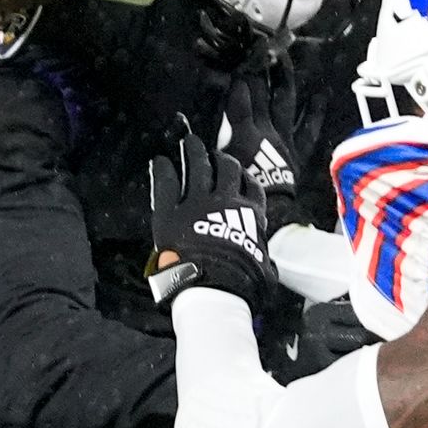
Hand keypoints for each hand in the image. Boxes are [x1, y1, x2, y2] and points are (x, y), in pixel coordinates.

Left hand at [149, 133, 279, 310]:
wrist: (213, 285)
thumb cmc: (242, 282)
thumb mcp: (263, 268)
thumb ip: (262, 257)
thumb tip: (267, 264)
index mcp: (249, 214)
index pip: (250, 186)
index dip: (243, 175)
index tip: (237, 170)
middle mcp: (225, 201)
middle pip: (226, 169)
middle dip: (219, 158)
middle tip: (212, 151)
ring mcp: (197, 203)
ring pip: (198, 167)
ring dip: (194, 152)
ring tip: (189, 142)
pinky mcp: (171, 211)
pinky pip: (166, 184)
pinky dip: (163, 170)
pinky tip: (160, 160)